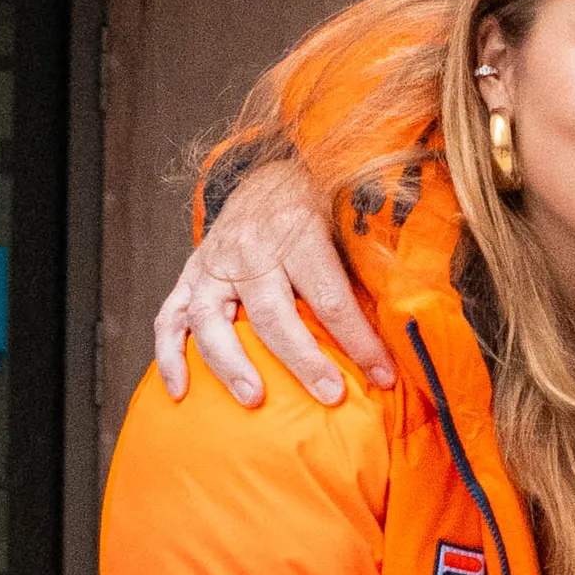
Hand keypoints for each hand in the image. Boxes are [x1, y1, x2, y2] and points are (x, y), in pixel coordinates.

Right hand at [151, 153, 392, 410]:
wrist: (268, 175)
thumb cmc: (315, 212)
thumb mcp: (345, 225)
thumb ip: (364, 271)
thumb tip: (405, 326)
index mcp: (297, 234)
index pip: (330, 298)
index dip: (359, 341)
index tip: (384, 376)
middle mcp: (248, 250)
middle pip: (273, 315)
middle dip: (303, 360)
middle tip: (329, 396)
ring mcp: (212, 265)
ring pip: (212, 321)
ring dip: (231, 364)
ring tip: (255, 399)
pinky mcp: (189, 277)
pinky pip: (170, 320)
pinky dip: (170, 356)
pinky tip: (180, 392)